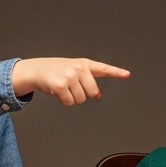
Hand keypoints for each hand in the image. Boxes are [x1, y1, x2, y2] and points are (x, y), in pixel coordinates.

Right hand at [13, 57, 129, 105]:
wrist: (38, 70)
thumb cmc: (59, 71)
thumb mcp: (76, 72)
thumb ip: (89, 81)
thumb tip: (98, 95)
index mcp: (85, 64)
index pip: (103, 69)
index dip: (116, 72)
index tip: (127, 74)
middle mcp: (79, 68)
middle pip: (93, 93)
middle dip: (84, 94)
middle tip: (73, 87)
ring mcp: (70, 76)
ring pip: (81, 99)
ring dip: (73, 98)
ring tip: (65, 87)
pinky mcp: (61, 86)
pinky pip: (70, 102)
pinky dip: (65, 101)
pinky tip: (58, 92)